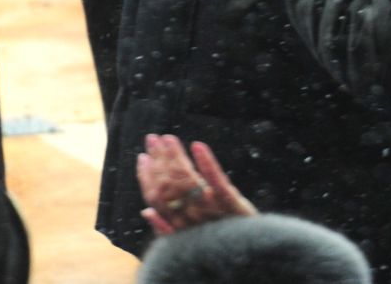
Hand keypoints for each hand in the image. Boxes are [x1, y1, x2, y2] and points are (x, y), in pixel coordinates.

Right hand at [137, 134, 257, 235]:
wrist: (248, 251)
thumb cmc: (217, 241)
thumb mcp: (189, 238)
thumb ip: (166, 227)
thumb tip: (146, 211)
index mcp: (179, 224)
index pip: (156, 198)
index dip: (147, 177)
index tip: (142, 157)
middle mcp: (191, 216)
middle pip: (169, 185)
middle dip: (159, 160)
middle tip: (152, 138)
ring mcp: (211, 208)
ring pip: (187, 181)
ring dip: (176, 157)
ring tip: (169, 139)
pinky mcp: (230, 201)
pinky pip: (216, 181)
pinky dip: (206, 163)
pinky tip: (198, 146)